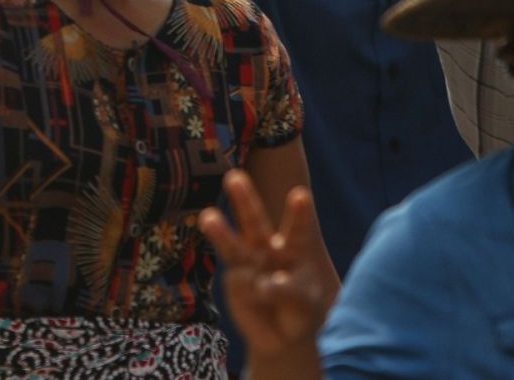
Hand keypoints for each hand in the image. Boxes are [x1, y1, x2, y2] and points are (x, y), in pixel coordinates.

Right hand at [200, 170, 335, 358]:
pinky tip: (258, 297)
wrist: (280, 335)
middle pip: (255, 222)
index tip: (300, 195)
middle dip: (244, 200)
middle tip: (234, 177)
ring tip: (207, 216)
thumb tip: (264, 283)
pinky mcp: (234, 281)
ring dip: (220, 231)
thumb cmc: (301, 311)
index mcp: (293, 250)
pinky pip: (238, 282)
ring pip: (233, 244)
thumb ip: (289, 291)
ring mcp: (248, 264)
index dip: (297, 214)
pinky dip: (247, 289)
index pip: (297, 230)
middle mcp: (267, 250)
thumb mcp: (305, 303)